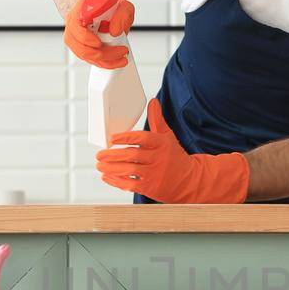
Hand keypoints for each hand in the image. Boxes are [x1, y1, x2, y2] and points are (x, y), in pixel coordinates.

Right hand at [64, 0, 134, 69]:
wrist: (107, 9)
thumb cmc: (112, 6)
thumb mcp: (123, 5)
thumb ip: (122, 14)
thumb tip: (115, 31)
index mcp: (81, 9)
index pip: (75, 25)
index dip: (85, 37)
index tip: (99, 43)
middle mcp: (74, 23)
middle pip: (80, 45)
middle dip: (102, 53)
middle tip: (121, 51)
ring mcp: (75, 36)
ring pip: (84, 55)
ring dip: (104, 60)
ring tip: (121, 58)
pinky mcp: (80, 46)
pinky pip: (89, 59)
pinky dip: (103, 63)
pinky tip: (115, 60)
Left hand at [95, 99, 249, 203]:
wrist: (189, 181)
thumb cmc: (174, 156)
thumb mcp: (167, 136)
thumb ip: (157, 120)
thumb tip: (153, 102)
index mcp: (161, 144)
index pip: (143, 138)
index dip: (126, 138)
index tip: (112, 138)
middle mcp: (158, 159)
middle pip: (132, 156)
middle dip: (113, 155)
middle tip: (99, 154)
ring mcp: (154, 174)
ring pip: (129, 170)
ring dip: (112, 168)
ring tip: (100, 165)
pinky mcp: (150, 187)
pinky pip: (130, 184)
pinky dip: (117, 181)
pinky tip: (107, 176)